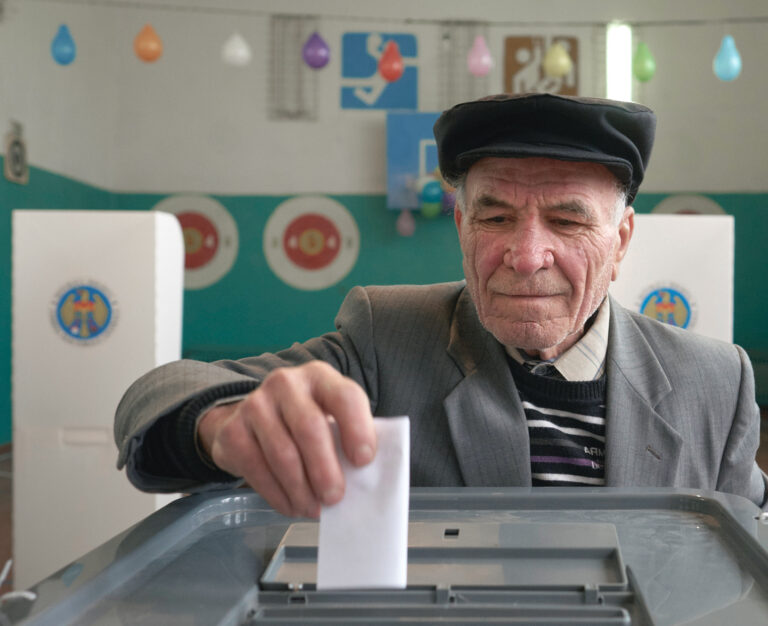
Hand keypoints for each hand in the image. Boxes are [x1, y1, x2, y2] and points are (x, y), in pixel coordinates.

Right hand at [197, 361, 375, 517]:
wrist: (252, 416)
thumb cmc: (305, 420)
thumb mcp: (330, 416)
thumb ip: (347, 437)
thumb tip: (365, 480)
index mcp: (320, 377)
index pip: (345, 397)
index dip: (358, 429)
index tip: (363, 461)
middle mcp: (286, 384)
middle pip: (310, 428)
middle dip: (325, 469)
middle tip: (335, 498)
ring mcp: (256, 405)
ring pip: (283, 454)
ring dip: (301, 490)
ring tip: (314, 509)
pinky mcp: (233, 431)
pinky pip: (257, 469)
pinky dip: (278, 495)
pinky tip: (291, 506)